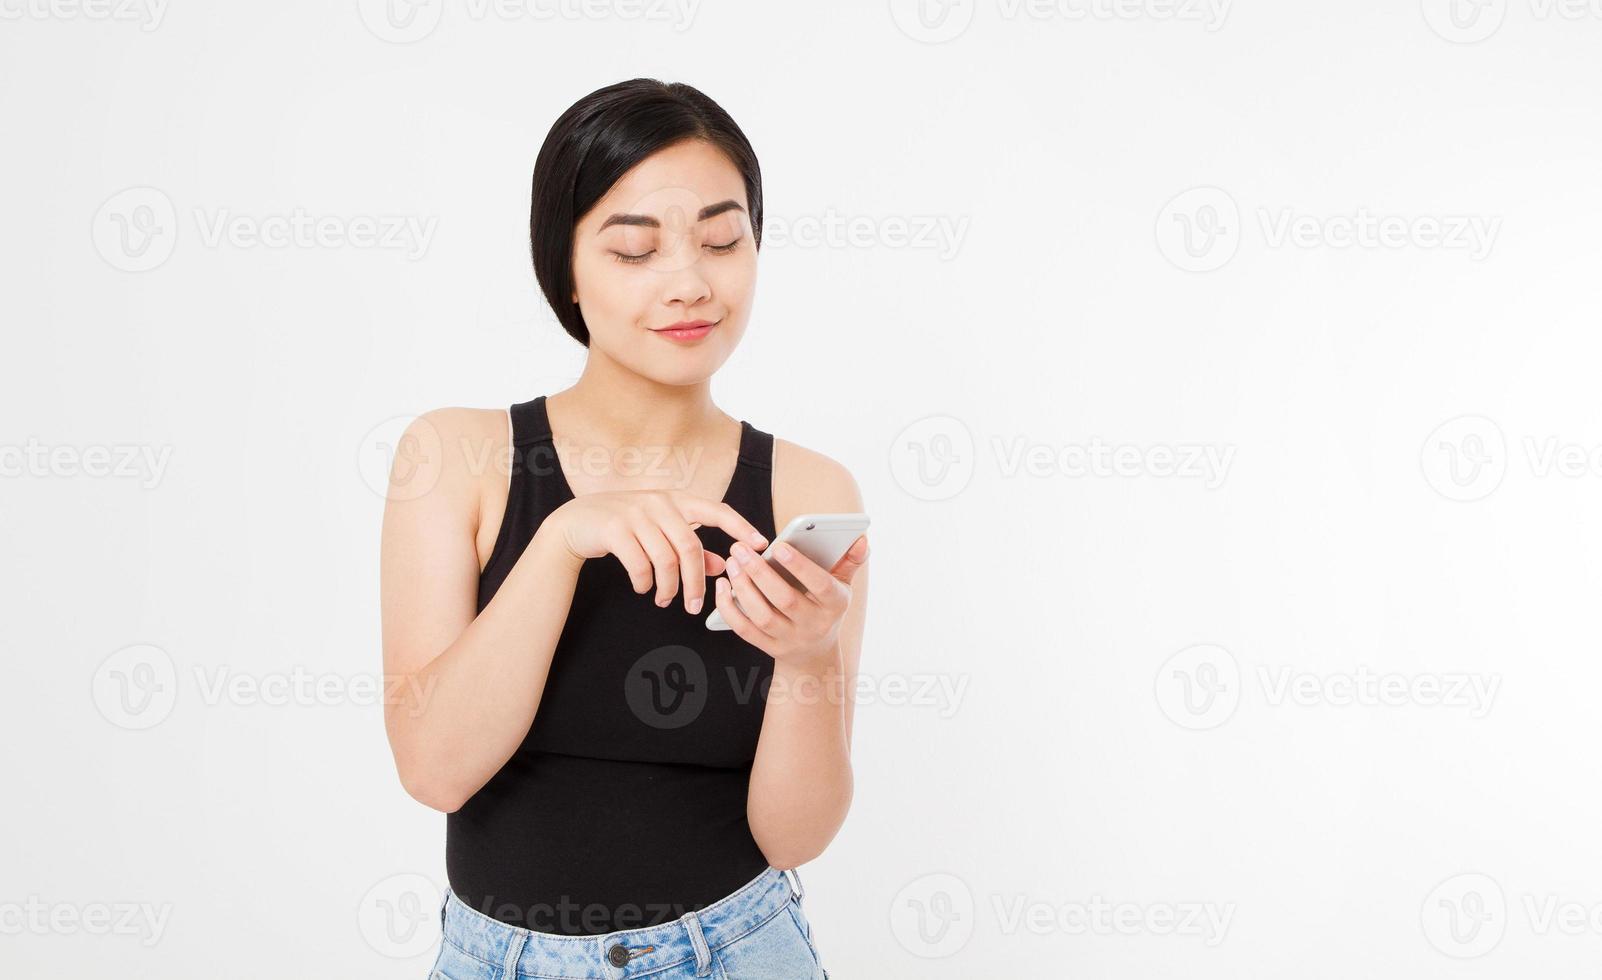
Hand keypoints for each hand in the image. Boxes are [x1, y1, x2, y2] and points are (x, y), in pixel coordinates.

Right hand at [545, 490, 768, 613]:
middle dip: (695, 582)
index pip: (717, 510)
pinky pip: (640, 565)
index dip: (740, 526)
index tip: (761, 544)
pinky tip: (644, 588)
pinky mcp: (615, 529)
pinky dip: (645, 583)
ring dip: (668, 587)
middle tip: (695, 606)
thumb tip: (720, 566)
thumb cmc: (625, 526)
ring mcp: (636, 513)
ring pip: (665, 559)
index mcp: (676, 499)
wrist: (576, 522)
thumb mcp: (659, 530)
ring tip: (664, 600)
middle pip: (690, 547)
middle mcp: (659, 502)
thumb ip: (690, 546)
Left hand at [713, 534, 869, 665]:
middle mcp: (813, 625)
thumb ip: (850, 561)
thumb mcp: (842, 586)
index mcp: (834, 605)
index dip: (801, 566)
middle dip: (760, 573)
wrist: (815, 654)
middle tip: (741, 548)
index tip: (780, 546)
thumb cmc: (826, 607)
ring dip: (743, 588)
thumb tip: (861, 539)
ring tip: (732, 563)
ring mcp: (790, 639)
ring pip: (762, 615)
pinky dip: (730, 608)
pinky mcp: (769, 647)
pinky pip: (744, 629)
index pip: (820, 585)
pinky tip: (723, 586)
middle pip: (785, 600)